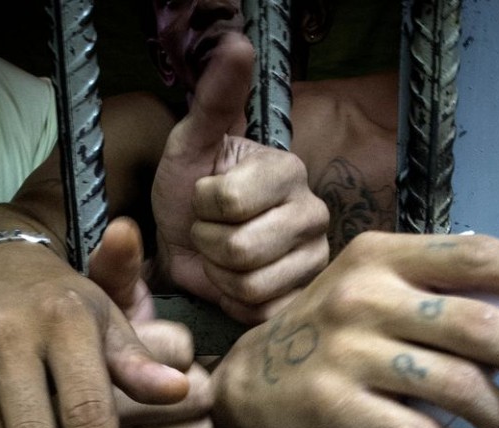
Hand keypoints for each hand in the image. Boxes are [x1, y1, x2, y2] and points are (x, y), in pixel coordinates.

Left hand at [152, 32, 329, 323]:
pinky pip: (261, 311)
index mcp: (288, 171)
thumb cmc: (187, 192)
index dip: (201, 207)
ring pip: (251, 285)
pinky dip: (236, 304)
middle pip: (242, 249)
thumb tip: (237, 44)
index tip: (202, 201)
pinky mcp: (302, 299)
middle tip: (210, 235)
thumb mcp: (190, 143)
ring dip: (220, 276)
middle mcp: (313, 215)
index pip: (229, 202)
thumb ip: (214, 100)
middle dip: (209, 245)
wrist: (186, 245)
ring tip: (222, 259)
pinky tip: (236, 285)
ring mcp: (313, 261)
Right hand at [212, 230, 498, 427]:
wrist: (251, 377)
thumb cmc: (333, 333)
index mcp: (382, 257)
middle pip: (476, 324)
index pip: (476, 257)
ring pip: (454, 385)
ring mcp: (346, 353)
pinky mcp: (332, 406)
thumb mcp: (377, 290)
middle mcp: (363, 296)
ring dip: (496, 413)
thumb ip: (442, 297)